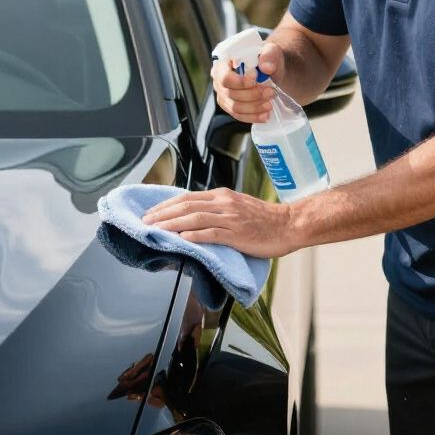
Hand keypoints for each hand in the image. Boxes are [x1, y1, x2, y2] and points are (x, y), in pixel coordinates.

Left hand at [142, 187, 297, 257]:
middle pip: (186, 206)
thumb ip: (217, 210)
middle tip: (145, 222)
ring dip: (172, 224)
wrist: (288, 224)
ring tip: (155, 230)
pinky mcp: (237, 233)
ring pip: (194, 218)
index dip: (166, 205)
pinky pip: (211, 233)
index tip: (151, 213)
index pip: (187, 197)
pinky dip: (194, 235)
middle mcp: (224, 203)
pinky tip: (181, 239)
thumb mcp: (238, 207)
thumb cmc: (265, 220)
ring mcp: (230, 218)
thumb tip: (194, 218)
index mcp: (223, 196)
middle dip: (163, 214)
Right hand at [212, 42, 284, 123]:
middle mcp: (219, 81)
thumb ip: (269, 55)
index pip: (225, 77)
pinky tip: (265, 114)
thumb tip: (266, 68)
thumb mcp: (270, 51)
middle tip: (270, 92)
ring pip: (235, 107)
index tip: (256, 78)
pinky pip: (239, 116)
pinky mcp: (231, 107)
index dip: (240, 82)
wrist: (270, 70)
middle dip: (252, 95)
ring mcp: (224, 96)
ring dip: (254, 107)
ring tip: (270, 103)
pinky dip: (253, 117)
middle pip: (230, 94)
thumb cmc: (266, 58)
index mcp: (223, 64)